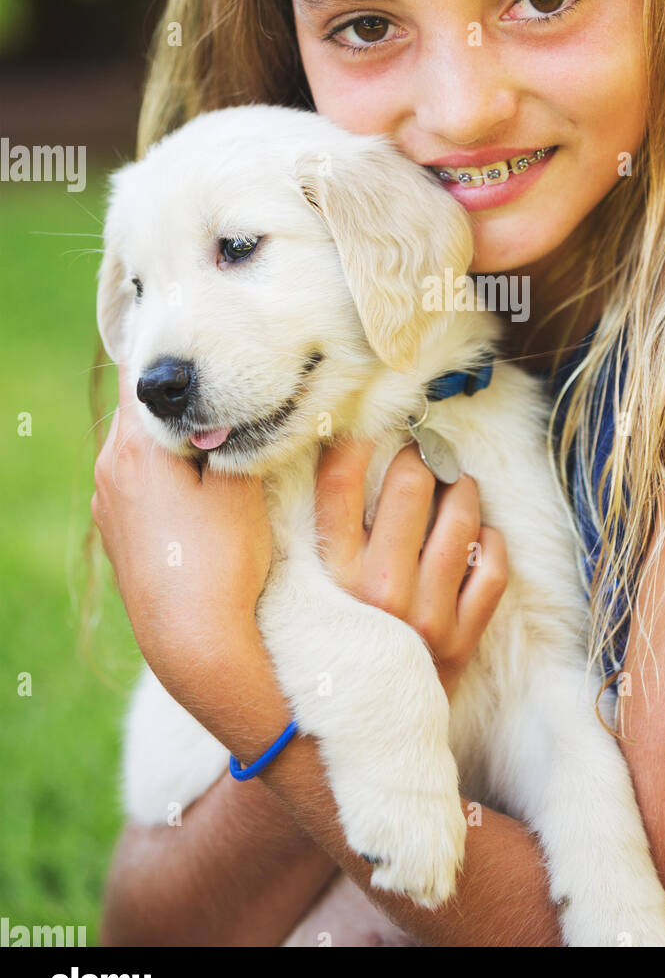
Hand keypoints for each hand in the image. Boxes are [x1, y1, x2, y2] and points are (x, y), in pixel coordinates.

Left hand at [91, 361, 272, 716]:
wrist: (194, 645)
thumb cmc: (222, 563)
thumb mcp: (241, 485)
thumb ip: (234, 431)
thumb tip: (237, 397)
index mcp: (135, 447)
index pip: (140, 370)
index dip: (170, 346)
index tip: (202, 332)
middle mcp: (110, 469)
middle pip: (143, 409)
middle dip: (184, 398)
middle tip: (230, 384)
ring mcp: (109, 503)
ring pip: (144, 447)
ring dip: (178, 438)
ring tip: (224, 439)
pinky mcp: (119, 533)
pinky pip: (143, 482)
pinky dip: (171, 472)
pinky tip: (206, 490)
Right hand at [314, 438, 508, 699]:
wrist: (353, 745)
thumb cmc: (318, 655)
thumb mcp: (293, 599)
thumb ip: (300, 540)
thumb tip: (312, 459)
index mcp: (328, 576)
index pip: (339, 481)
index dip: (354, 439)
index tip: (364, 427)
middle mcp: (378, 591)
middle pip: (413, 485)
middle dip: (421, 458)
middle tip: (423, 455)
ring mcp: (426, 616)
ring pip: (462, 518)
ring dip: (462, 490)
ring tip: (455, 485)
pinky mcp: (462, 640)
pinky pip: (493, 569)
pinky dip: (491, 542)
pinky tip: (478, 536)